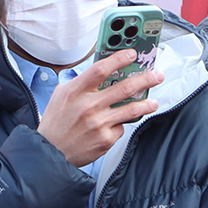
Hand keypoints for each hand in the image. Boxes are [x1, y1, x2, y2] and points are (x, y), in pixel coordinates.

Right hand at [36, 50, 165, 167]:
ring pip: (131, 109)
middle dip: (146, 79)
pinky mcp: (106, 139)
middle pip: (124, 88)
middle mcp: (89, 106)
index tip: (132, 55)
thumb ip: (81, 83)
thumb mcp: (62, 96)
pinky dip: (120, 125)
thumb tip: (102, 73)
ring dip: (147, 104)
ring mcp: (99, 123)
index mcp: (76, 92)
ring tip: (154, 102)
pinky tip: (115, 125)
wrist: (51, 152)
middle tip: (157, 75)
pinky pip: (120, 127)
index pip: (101, 69)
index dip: (119, 59)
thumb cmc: (56, 123)